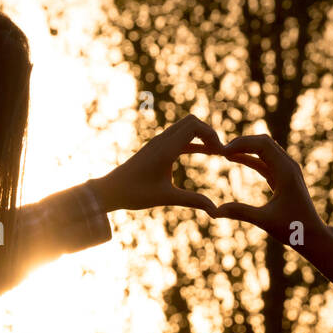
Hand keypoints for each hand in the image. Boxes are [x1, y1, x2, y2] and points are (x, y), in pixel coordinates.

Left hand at [89, 114, 222, 215]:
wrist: (111, 190)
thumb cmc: (135, 194)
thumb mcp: (166, 198)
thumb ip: (192, 201)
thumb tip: (215, 211)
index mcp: (166, 149)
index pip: (194, 126)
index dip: (211, 135)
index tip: (221, 153)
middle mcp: (162, 141)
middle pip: (192, 121)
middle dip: (209, 133)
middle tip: (220, 152)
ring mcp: (159, 142)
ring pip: (186, 127)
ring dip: (202, 136)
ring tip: (216, 152)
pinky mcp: (157, 148)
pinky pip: (180, 137)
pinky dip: (194, 141)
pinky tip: (206, 153)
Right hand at [212, 134, 320, 242]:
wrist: (313, 235)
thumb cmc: (294, 229)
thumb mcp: (265, 221)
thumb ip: (241, 213)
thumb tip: (215, 211)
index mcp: (286, 171)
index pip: (262, 145)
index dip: (241, 144)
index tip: (222, 151)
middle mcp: (289, 166)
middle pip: (264, 142)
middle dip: (242, 143)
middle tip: (220, 150)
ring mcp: (287, 171)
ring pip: (265, 150)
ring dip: (246, 149)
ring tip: (224, 153)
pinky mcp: (284, 178)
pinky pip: (265, 161)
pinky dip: (250, 159)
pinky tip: (235, 159)